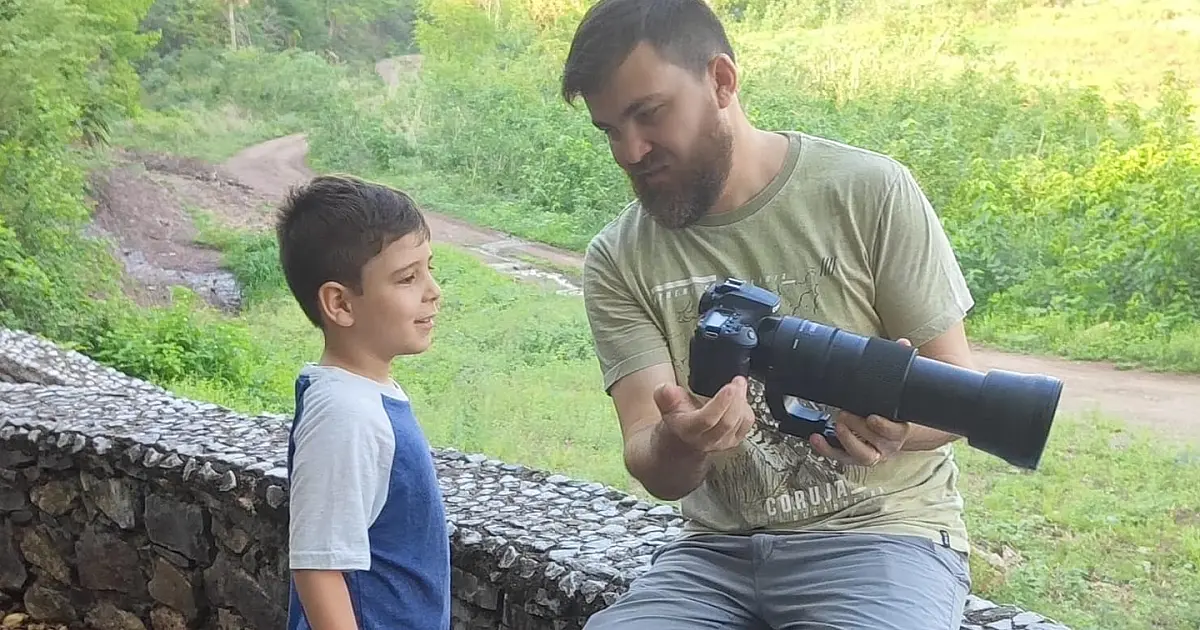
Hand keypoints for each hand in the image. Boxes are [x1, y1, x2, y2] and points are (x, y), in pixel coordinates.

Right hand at [653, 376, 755, 454]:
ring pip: (740, 423)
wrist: (684, 439)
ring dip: (743, 401)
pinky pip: (747, 424)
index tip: (729, 387)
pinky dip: (747, 408)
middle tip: (738, 381)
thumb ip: (665, 396)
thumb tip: (667, 390)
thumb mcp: (666, 405)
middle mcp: (707, 440)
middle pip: (727, 422)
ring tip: (739, 385)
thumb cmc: (678, 419)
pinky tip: (741, 398)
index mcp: (688, 430)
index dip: (720, 403)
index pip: (707, 420)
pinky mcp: (735, 439)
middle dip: (736, 399)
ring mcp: (723, 442)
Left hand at [810, 338, 913, 465]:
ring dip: (846, 441)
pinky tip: (816, 438)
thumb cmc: (896, 412)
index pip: (896, 432)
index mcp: (900, 429)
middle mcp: (887, 445)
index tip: (873, 417)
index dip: (884, 427)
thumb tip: (902, 344)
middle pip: (875, 441)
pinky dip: (827, 450)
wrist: (898, 433)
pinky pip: (841, 457)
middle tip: (844, 413)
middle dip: (858, 428)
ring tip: (835, 426)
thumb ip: (901, 366)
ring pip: (861, 455)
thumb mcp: (900, 391)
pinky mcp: (855, 456)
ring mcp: (872, 453)